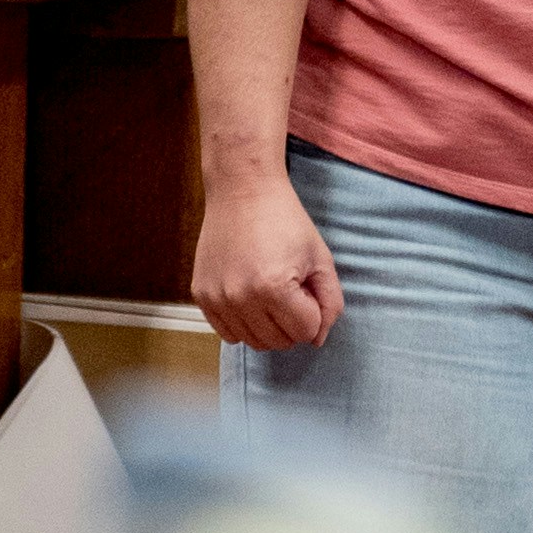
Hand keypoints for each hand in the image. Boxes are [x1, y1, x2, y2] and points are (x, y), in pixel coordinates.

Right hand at [193, 168, 341, 350]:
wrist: (242, 190)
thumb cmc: (284, 220)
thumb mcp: (320, 258)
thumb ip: (331, 303)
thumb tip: (318, 340)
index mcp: (274, 288)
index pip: (306, 332)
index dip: (313, 311)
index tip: (305, 286)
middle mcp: (241, 297)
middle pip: (280, 342)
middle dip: (293, 322)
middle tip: (290, 290)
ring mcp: (218, 298)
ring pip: (254, 342)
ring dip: (269, 326)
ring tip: (271, 293)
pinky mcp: (202, 295)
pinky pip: (228, 333)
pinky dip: (244, 325)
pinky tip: (250, 298)